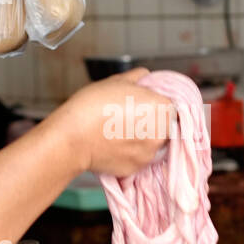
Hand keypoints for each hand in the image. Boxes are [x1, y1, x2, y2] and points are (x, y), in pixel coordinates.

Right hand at [51, 68, 173, 176]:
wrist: (72, 138)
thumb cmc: (92, 105)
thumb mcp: (116, 81)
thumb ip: (137, 77)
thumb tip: (145, 75)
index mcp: (161, 107)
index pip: (171, 106)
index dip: (157, 104)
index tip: (143, 105)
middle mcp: (161, 132)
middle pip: (165, 126)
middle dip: (152, 122)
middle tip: (129, 118)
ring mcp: (150, 153)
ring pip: (153, 144)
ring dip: (142, 138)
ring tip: (119, 132)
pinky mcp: (137, 168)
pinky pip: (139, 158)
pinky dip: (130, 152)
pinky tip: (114, 145)